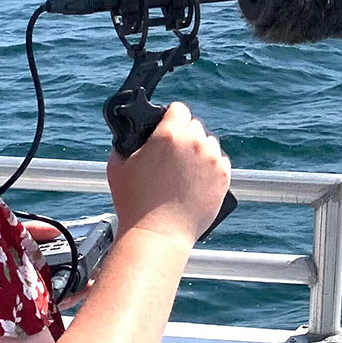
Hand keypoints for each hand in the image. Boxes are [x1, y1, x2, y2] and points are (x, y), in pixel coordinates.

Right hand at [105, 101, 231, 244]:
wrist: (158, 233)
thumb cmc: (134, 203)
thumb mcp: (117, 166)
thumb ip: (126, 142)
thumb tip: (132, 134)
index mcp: (168, 134)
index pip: (178, 109)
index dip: (170, 118)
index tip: (167, 127)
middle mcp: (193, 142)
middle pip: (195, 126)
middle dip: (184, 136)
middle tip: (172, 155)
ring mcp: (211, 159)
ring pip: (209, 143)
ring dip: (199, 151)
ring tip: (185, 170)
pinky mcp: (224, 176)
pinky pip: (220, 161)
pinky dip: (211, 167)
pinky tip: (197, 179)